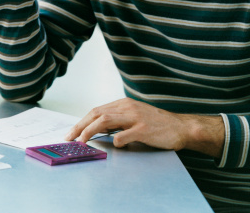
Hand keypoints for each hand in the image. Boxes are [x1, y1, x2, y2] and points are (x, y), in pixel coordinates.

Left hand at [64, 98, 224, 157]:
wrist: (179, 127)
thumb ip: (117, 120)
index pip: (97, 110)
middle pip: (97, 114)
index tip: (72, 132)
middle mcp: (127, 107)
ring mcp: (135, 117)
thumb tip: (97, 128)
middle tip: (70, 137)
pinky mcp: (144, 129)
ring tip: (82, 141)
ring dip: (91, 131)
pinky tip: (114, 146)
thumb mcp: (133, 116)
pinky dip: (116, 140)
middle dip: (81, 126)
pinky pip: (125, 135)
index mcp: (123, 104)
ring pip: (106, 120)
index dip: (82, 121)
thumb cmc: (155, 123)